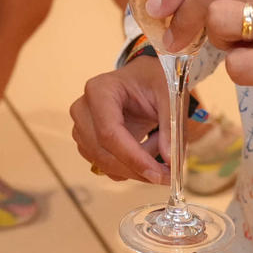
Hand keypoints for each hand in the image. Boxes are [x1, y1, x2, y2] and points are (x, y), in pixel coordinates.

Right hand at [69, 54, 171, 183]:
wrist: (143, 78)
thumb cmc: (153, 80)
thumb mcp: (169, 97)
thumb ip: (171, 128)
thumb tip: (171, 162)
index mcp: (100, 90)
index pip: (109, 133)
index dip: (133, 158)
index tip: (159, 174)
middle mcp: (83, 109)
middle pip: (103, 153)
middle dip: (137, 168)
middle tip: (168, 171)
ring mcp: (81, 127)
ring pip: (105, 163)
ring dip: (136, 165)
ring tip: (158, 142)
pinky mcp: (86, 142)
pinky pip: (107, 166)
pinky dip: (130, 166)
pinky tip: (146, 147)